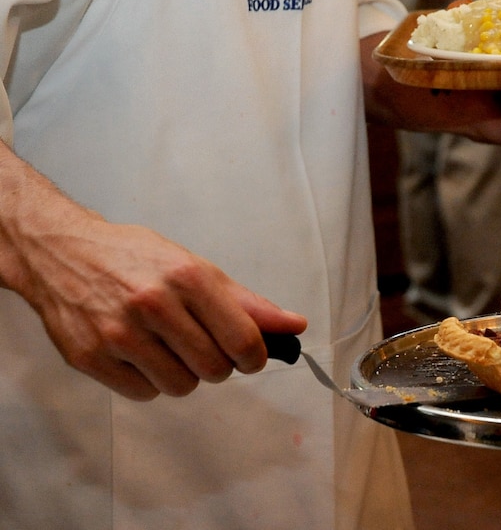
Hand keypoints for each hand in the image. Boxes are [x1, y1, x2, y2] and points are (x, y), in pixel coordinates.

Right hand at [0, 148, 305, 400]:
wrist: (61, 253)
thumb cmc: (136, 258)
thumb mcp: (195, 267)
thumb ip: (247, 302)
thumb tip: (293, 325)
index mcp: (188, 277)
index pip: (244, 340)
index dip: (255, 357)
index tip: (250, 355)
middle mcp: (154, 304)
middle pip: (214, 370)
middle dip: (217, 364)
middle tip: (202, 344)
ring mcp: (118, 333)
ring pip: (180, 387)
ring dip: (183, 374)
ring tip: (168, 346)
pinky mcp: (90, 357)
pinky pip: (144, 394)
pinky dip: (149, 381)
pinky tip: (140, 353)